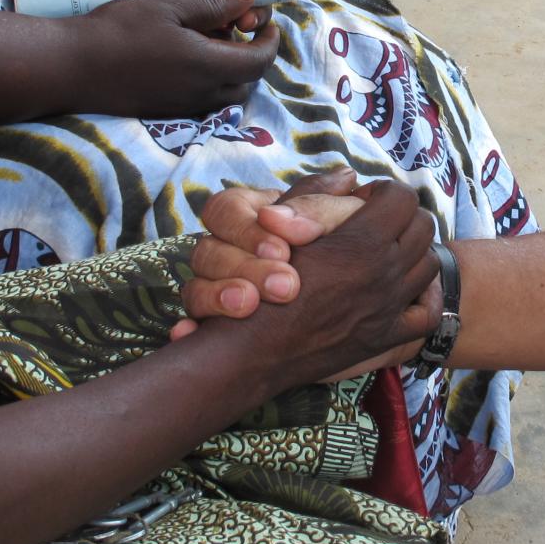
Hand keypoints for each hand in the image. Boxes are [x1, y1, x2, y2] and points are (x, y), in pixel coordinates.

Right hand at [74, 0, 278, 116]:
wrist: (72, 67)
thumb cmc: (118, 30)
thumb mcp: (168, 7)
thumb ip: (213, 4)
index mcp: (209, 66)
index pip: (260, 61)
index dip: (270, 41)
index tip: (265, 22)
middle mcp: (203, 94)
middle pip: (248, 81)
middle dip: (253, 55)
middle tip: (239, 27)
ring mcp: (185, 107)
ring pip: (226, 94)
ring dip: (231, 70)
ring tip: (212, 40)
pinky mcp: (168, 112)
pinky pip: (204, 100)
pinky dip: (210, 81)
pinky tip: (188, 58)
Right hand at [179, 169, 365, 324]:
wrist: (356, 300)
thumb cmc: (347, 246)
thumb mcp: (346, 219)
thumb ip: (321, 208)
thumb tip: (279, 214)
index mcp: (250, 215)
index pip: (224, 210)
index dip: (246, 229)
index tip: (283, 251)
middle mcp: (226, 249)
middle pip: (206, 250)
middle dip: (243, 267)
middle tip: (284, 286)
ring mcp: (216, 288)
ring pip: (194, 288)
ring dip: (216, 297)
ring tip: (248, 307)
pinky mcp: (215, 325)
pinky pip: (191, 327)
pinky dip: (188, 330)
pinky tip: (191, 335)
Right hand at [199, 181, 441, 387]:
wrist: (254, 350)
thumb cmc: (259, 283)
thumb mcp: (281, 226)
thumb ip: (317, 195)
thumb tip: (349, 175)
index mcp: (363, 241)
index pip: (402, 198)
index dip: (382, 192)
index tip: (363, 200)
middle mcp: (386, 273)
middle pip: (422, 226)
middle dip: (401, 217)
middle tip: (374, 222)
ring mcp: (391, 307)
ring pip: (429, 264)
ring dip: (412, 251)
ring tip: (385, 252)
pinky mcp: (387, 336)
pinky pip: (428, 312)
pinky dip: (423, 296)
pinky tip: (405, 290)